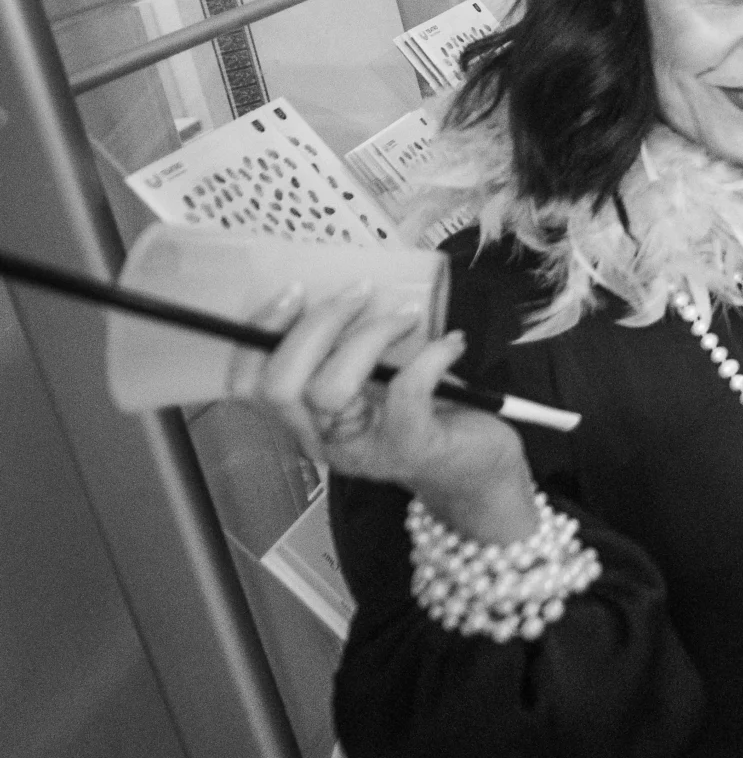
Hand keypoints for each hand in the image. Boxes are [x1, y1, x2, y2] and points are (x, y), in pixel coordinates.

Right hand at [230, 287, 540, 544]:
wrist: (479, 466)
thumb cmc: (426, 411)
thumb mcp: (378, 377)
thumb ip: (351, 347)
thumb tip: (348, 290)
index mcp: (304, 418)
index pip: (249, 386)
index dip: (258, 334)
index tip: (294, 291)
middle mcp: (321, 440)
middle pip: (280, 387)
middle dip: (316, 326)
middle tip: (360, 292)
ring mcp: (361, 450)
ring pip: (330, 391)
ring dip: (369, 337)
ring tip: (408, 316)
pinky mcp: (408, 449)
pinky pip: (406, 393)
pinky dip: (430, 356)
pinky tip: (453, 344)